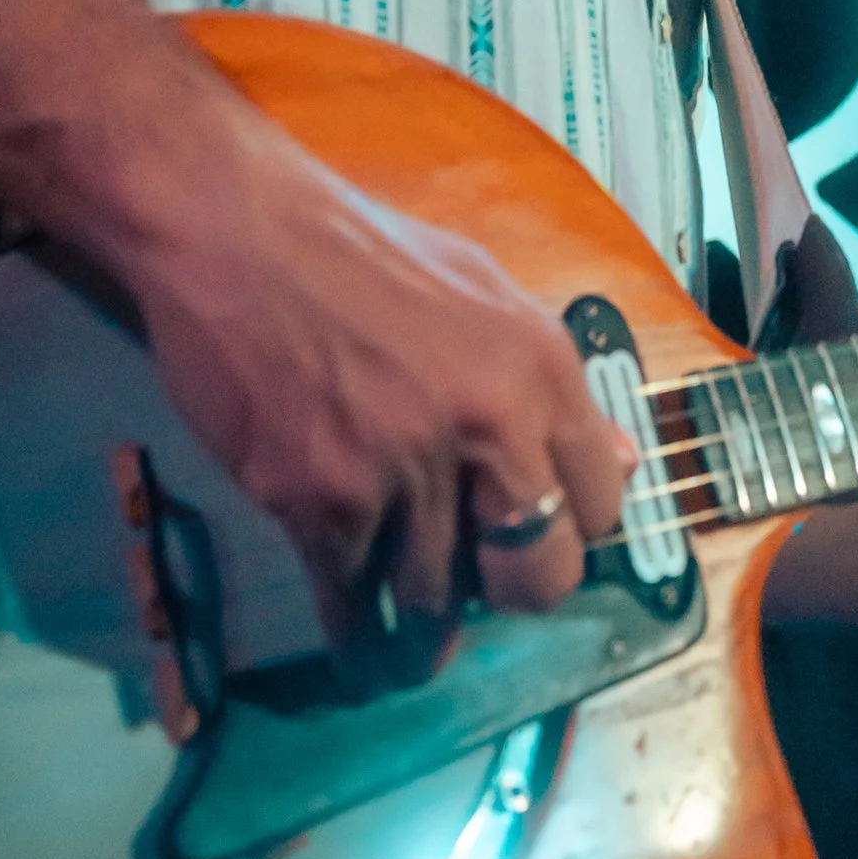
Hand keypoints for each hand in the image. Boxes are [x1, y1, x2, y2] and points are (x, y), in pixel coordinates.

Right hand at [126, 142, 636, 642]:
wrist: (235, 234)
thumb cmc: (360, 253)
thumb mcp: (484, 291)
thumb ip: (552, 385)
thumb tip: (622, 461)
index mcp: (539, 366)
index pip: (598, 503)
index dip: (568, 528)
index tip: (535, 532)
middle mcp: (486, 423)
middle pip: (537, 576)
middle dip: (507, 593)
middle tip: (477, 586)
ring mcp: (402, 468)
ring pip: (437, 596)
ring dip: (419, 607)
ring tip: (403, 601)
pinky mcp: (321, 501)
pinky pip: (351, 600)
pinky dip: (351, 623)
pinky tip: (350, 623)